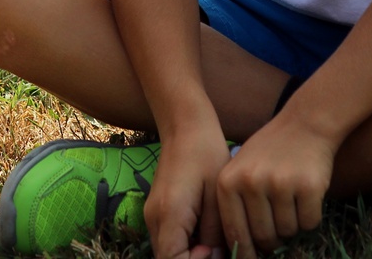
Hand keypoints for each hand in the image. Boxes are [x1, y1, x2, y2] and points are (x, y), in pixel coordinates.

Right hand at [146, 126, 230, 258]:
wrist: (185, 126)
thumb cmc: (206, 155)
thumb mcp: (217, 197)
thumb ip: (216, 233)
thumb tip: (216, 256)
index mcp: (169, 215)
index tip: (215, 250)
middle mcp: (154, 219)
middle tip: (219, 249)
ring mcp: (152, 215)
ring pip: (168, 251)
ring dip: (190, 254)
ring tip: (215, 242)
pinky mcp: (157, 211)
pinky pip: (168, 239)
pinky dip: (185, 244)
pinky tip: (206, 231)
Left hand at [216, 116, 333, 253]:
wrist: (305, 124)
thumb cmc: (269, 152)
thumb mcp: (240, 170)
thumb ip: (236, 205)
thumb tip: (239, 250)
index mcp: (228, 182)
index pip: (234, 233)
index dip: (245, 252)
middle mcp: (250, 183)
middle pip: (263, 237)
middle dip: (273, 241)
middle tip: (279, 230)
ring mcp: (279, 184)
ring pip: (287, 232)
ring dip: (293, 226)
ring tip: (291, 203)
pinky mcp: (308, 186)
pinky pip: (309, 223)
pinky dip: (311, 218)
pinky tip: (307, 197)